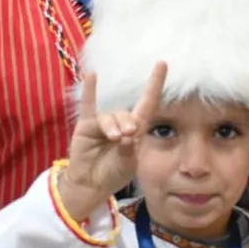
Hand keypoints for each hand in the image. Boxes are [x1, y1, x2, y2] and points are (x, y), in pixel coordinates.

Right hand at [59, 63, 167, 220]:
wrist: (90, 184)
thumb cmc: (113, 173)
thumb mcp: (127, 164)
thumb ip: (129, 148)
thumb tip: (126, 133)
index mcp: (136, 130)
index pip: (148, 103)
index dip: (155, 84)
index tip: (162, 63)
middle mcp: (120, 122)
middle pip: (127, 114)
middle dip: (128, 123)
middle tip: (126, 136)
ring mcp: (102, 122)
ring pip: (109, 116)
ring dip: (112, 126)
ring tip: (113, 138)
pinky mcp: (86, 126)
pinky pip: (88, 105)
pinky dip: (90, 90)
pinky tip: (92, 76)